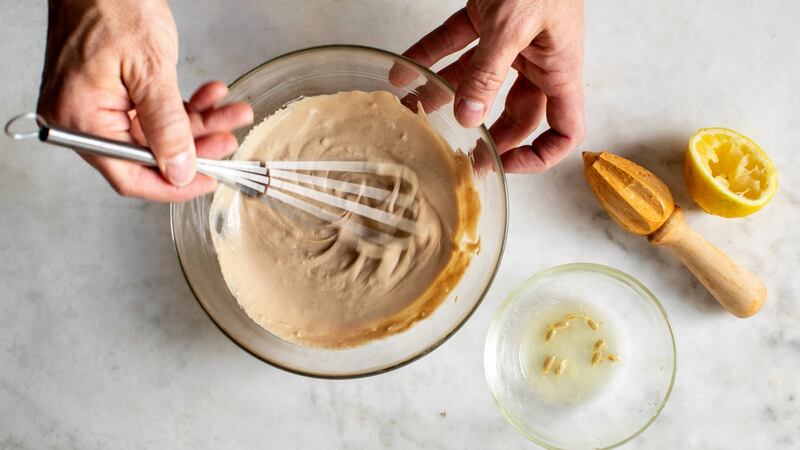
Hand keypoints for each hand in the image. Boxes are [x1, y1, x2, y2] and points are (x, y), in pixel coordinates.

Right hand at [38, 0, 252, 200]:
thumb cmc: (111, 4)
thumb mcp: (149, 70)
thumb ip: (167, 126)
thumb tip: (180, 171)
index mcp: (81, 119)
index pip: (129, 175)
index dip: (173, 184)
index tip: (208, 180)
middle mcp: (84, 117)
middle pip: (150, 154)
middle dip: (196, 146)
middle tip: (228, 138)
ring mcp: (100, 104)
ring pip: (159, 132)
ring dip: (199, 123)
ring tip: (231, 112)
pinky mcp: (115, 91)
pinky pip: (155, 111)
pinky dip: (185, 105)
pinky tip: (211, 95)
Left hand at [403, 0, 584, 172]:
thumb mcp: (513, 24)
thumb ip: (489, 72)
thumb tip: (471, 117)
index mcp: (559, 69)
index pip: (564, 130)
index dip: (539, 156)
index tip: (504, 164)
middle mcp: (537, 61)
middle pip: (514, 113)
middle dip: (485, 135)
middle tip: (456, 155)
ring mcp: (511, 41)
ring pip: (478, 82)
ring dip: (445, 97)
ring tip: (413, 112)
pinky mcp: (486, 19)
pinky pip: (455, 46)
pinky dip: (429, 57)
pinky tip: (402, 73)